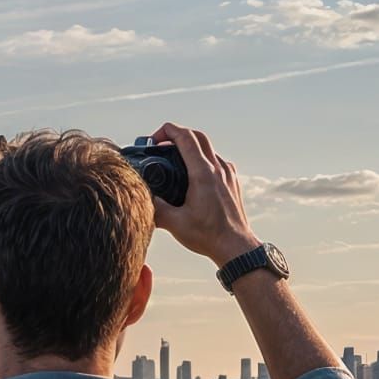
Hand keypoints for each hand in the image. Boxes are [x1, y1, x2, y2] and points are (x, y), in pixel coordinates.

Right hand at [146, 122, 260, 267]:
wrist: (236, 247)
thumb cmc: (209, 236)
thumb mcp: (174, 224)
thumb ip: (155, 208)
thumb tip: (143, 198)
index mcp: (203, 174)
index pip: (186, 138)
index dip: (168, 131)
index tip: (155, 138)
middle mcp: (218, 169)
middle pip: (198, 136)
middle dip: (178, 135)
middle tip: (162, 145)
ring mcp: (228, 174)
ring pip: (209, 148)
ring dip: (191, 147)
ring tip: (175, 160)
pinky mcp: (232, 182)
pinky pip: (217, 161)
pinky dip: (202, 160)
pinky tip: (193, 175)